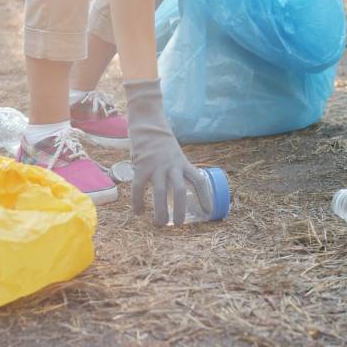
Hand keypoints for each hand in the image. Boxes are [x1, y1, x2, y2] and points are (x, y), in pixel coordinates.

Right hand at [125, 79, 207, 225]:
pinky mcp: (141, 166)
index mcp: (183, 162)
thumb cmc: (160, 140)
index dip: (205, 196)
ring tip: (160, 224)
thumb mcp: (175, 153)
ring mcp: (156, 166)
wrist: (147, 122)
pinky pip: (139, 188)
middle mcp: (172, 165)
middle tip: (178, 224)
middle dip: (180, 210)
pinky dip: (138, 202)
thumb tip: (177, 189)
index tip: (208, 211)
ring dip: (160, 211)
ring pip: (160, 193)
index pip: (198, 180)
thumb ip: (176, 168)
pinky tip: (138, 212)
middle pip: (180, 191)